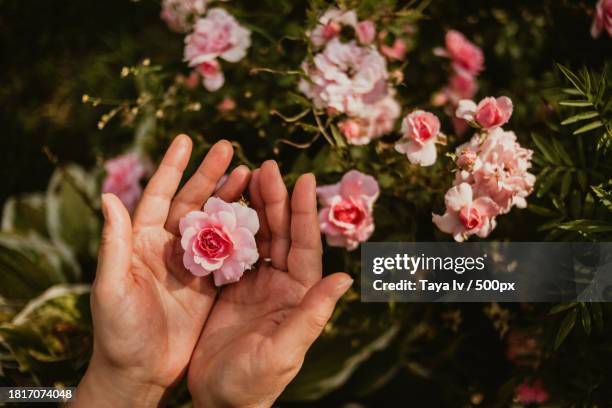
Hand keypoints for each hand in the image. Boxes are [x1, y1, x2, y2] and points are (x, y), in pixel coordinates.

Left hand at [74, 136, 250, 406]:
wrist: (140, 371)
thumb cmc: (118, 331)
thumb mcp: (111, 288)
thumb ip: (113, 244)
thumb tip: (108, 197)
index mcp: (140, 242)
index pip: (157, 196)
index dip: (172, 168)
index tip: (187, 140)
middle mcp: (166, 247)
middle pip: (190, 202)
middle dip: (209, 175)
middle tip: (230, 149)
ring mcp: (190, 264)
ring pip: (213, 222)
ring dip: (228, 198)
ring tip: (250, 175)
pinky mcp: (208, 284)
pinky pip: (228, 252)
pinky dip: (241, 233)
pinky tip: (258, 217)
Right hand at [187, 160, 352, 407]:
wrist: (219, 402)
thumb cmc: (254, 384)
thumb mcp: (284, 350)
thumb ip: (312, 314)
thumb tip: (344, 277)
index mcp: (297, 295)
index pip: (305, 247)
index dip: (304, 213)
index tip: (305, 179)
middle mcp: (280, 285)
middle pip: (281, 234)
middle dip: (276, 200)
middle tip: (266, 166)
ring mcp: (254, 285)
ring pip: (257, 238)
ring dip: (253, 208)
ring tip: (245, 174)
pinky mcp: (229, 289)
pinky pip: (231, 251)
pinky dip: (227, 228)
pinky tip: (220, 206)